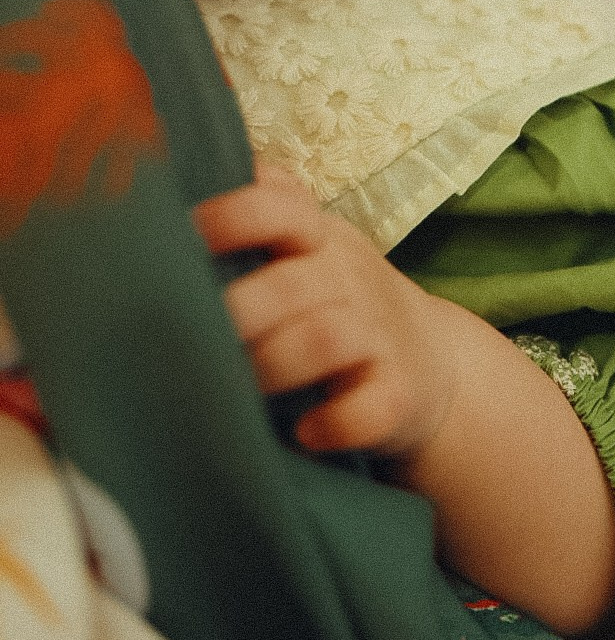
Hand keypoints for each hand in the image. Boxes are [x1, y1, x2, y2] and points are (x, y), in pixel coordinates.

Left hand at [192, 160, 452, 458]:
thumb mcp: (308, 251)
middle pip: (292, 282)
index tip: (187, 238)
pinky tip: (305, 433)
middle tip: (198, 341)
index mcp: (318, 239)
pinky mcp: (397, 395)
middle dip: (239, 311)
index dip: (234, 216)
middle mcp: (348, 278)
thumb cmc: (337, 303)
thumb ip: (255, 223)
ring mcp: (377, 336)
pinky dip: (335, 422)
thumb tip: (158, 207)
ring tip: (242, 389)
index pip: (282, 206)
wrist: (432, 365)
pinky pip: (370, 408)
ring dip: (275, 365)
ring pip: (326, 339)